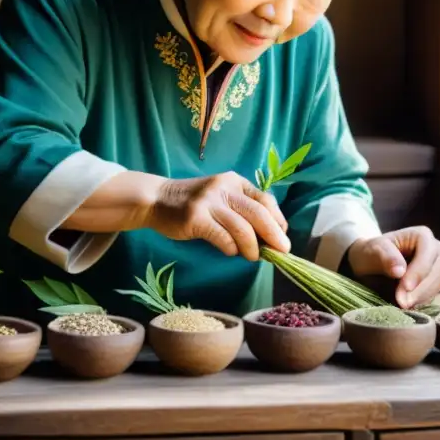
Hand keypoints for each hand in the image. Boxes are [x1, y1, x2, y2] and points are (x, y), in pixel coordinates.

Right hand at [142, 173, 290, 260]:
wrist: (157, 199)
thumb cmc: (194, 204)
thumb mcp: (221, 198)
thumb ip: (242, 211)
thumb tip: (267, 238)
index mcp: (235, 182)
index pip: (265, 200)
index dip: (278, 220)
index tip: (282, 236)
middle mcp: (224, 188)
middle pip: (258, 213)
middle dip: (274, 235)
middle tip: (282, 251)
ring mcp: (209, 201)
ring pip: (242, 227)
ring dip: (252, 247)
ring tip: (253, 257)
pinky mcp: (195, 217)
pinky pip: (222, 236)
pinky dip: (231, 247)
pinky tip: (230, 252)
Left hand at [346, 227, 439, 308]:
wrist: (371, 264)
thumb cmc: (371, 253)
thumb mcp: (372, 252)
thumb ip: (385, 257)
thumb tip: (399, 270)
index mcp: (422, 235)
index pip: (427, 254)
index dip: (418, 272)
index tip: (405, 287)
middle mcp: (436, 248)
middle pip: (438, 269)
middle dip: (421, 288)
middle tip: (402, 302)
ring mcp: (439, 265)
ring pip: (439, 283)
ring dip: (422, 297)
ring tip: (403, 305)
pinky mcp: (436, 281)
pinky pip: (435, 292)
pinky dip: (423, 301)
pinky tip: (408, 304)